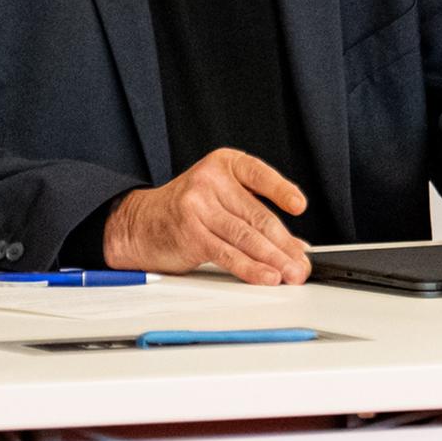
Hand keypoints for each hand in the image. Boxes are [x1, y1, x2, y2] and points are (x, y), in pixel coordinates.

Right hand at [102, 147, 311, 284]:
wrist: (140, 223)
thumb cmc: (186, 209)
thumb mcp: (220, 197)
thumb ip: (253, 213)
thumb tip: (294, 244)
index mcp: (223, 164)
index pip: (259, 175)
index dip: (281, 190)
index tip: (299, 206)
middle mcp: (210, 181)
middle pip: (256, 214)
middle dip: (284, 243)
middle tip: (301, 262)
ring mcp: (198, 206)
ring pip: (245, 236)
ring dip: (273, 259)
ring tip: (291, 273)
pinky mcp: (190, 233)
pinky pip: (227, 254)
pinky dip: (251, 268)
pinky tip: (266, 276)